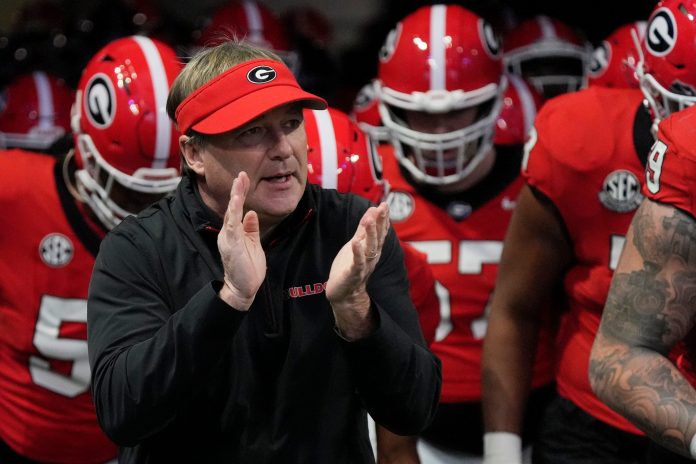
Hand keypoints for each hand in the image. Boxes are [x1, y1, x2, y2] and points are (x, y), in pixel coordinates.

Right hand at [217, 171, 266, 309]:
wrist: (243, 288)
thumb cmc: (248, 268)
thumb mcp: (253, 243)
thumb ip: (251, 228)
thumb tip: (252, 213)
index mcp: (234, 232)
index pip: (237, 209)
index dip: (240, 193)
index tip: (244, 178)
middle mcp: (228, 232)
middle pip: (232, 206)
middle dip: (237, 189)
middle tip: (242, 173)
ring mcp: (228, 238)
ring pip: (231, 212)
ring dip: (236, 196)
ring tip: (240, 181)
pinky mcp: (231, 244)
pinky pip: (232, 225)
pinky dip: (234, 212)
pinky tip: (237, 201)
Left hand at [325, 202, 388, 338]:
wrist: (344, 294)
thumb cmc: (349, 267)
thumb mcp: (357, 244)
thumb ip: (364, 228)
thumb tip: (373, 210)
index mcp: (372, 249)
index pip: (380, 232)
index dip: (383, 218)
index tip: (385, 204)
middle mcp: (371, 257)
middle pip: (378, 238)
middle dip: (380, 222)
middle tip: (383, 207)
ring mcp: (363, 266)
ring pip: (370, 248)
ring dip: (370, 233)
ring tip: (369, 219)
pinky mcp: (353, 274)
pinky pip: (357, 263)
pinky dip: (357, 253)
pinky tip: (355, 243)